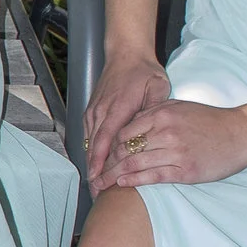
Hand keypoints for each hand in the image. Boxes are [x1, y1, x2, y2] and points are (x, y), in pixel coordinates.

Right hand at [84, 49, 174, 189]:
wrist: (125, 53)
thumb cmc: (144, 71)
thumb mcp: (157, 86)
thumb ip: (154, 109)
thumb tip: (152, 130)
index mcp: (118, 107)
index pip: (107, 139)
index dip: (102, 162)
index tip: (101, 180)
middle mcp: (101, 111)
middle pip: (95, 146)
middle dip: (95, 171)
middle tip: (98, 193)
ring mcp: (94, 111)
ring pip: (90, 143)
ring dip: (92, 164)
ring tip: (96, 186)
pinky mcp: (92, 111)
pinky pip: (89, 136)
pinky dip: (91, 153)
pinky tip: (96, 167)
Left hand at [97, 96, 246, 188]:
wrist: (242, 133)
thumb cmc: (210, 120)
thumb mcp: (179, 107)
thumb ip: (153, 113)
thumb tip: (129, 124)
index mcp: (161, 114)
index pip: (123, 131)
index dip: (107, 147)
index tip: (98, 157)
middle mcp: (165, 132)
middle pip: (124, 149)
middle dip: (105, 165)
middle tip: (93, 176)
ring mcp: (175, 152)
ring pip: (134, 164)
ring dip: (114, 176)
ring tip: (101, 185)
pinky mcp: (185, 170)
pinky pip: (152, 177)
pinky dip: (134, 181)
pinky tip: (122, 185)